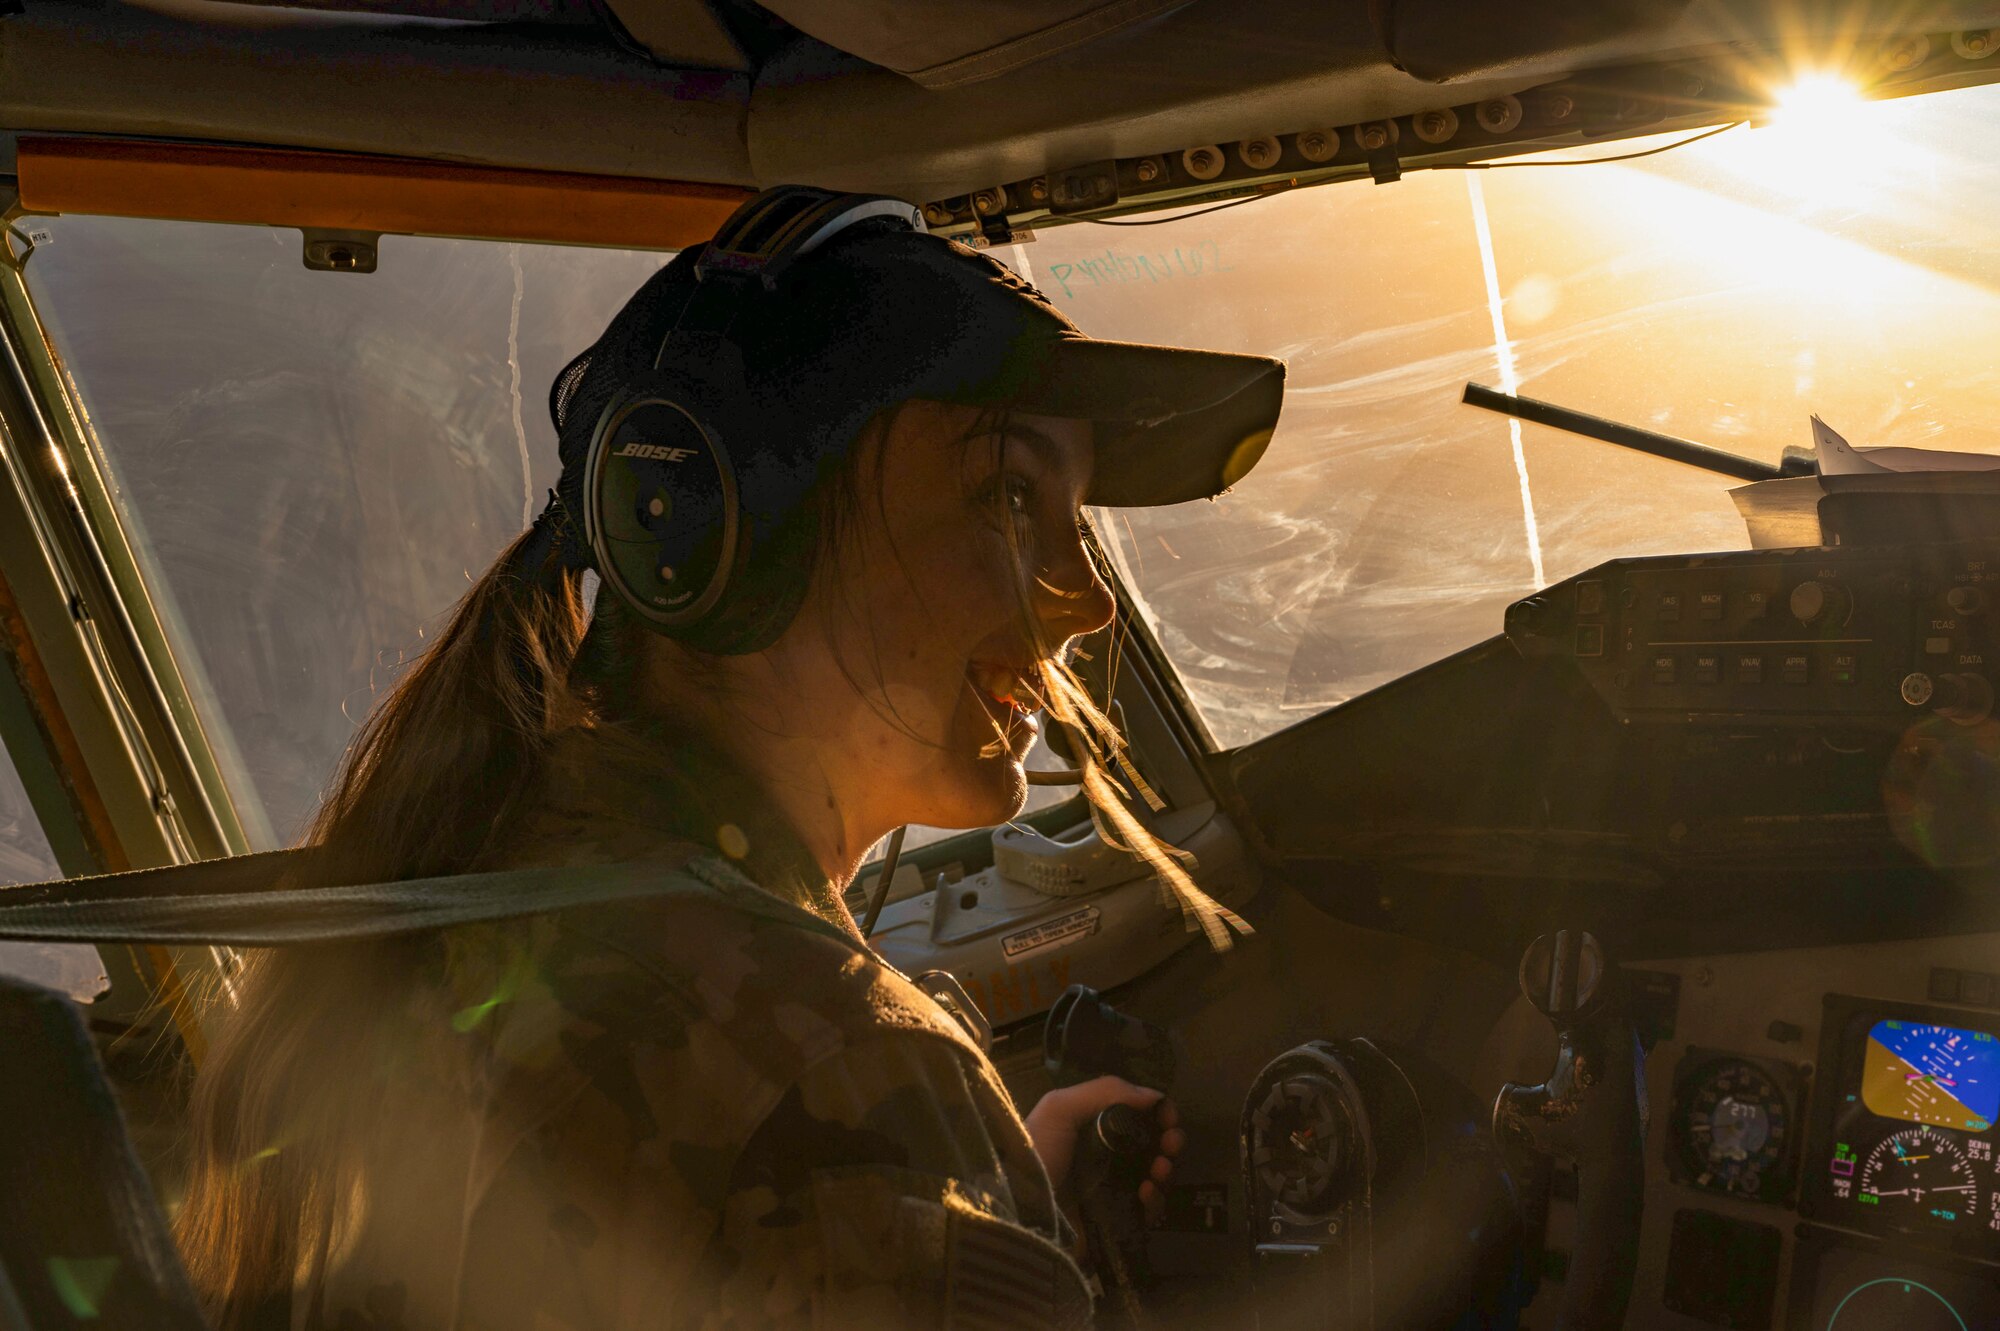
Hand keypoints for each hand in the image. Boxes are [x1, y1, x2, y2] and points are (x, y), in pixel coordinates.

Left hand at [1024, 1075, 1185, 1224]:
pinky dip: (1155, 1200)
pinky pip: (1148, 1210)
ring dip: (1165, 1169)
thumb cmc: (1037, 1152)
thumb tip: (1153, 1095)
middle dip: (1169, 1140)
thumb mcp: (1060, 1109)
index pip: (1137, 1114)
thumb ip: (1104, 1092)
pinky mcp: (1117, 1219)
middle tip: (1171, 1144)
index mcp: (1093, 1126)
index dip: (1158, 1113)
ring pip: (1155, 1176)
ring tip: (1158, 1170)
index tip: (1168, 1117)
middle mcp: (1106, 1154)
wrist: (1021, 1210)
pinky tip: (1145, 1193)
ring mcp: (1113, 1188)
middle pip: (1152, 1144)